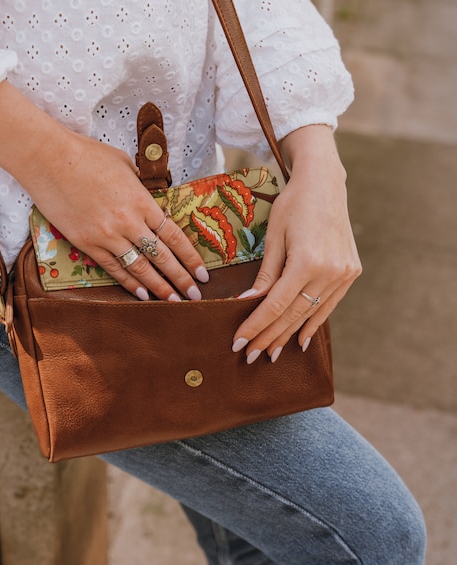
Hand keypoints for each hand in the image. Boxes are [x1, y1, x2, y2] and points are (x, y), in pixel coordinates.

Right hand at [0, 81, 208, 300]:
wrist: (47, 158)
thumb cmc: (87, 155)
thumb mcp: (125, 165)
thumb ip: (141, 187)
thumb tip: (148, 199)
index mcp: (142, 201)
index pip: (174, 237)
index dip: (191, 258)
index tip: (203, 273)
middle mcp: (129, 223)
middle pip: (161, 257)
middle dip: (181, 279)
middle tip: (195, 297)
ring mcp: (107, 236)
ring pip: (139, 268)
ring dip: (159, 287)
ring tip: (174, 302)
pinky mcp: (86, 244)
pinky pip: (113, 268)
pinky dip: (129, 283)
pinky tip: (143, 295)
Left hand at [231, 125, 361, 363]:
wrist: (326, 184)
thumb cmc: (293, 205)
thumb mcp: (274, 238)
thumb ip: (265, 275)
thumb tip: (248, 305)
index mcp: (307, 262)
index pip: (275, 305)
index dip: (255, 326)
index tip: (239, 343)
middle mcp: (330, 272)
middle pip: (292, 314)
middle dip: (269, 337)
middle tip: (250, 355)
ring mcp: (344, 274)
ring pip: (310, 313)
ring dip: (288, 334)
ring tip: (270, 353)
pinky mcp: (350, 272)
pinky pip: (328, 305)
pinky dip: (312, 322)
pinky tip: (300, 339)